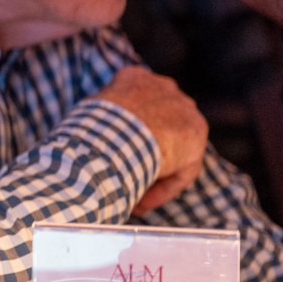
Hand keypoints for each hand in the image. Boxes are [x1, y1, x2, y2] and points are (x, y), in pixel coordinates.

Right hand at [93, 66, 206, 210]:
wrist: (113, 135)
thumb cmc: (89, 126)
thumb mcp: (85, 115)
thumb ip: (97, 116)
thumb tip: (88, 133)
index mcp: (134, 78)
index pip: (135, 103)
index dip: (124, 130)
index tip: (111, 152)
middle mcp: (163, 87)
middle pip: (159, 122)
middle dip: (146, 148)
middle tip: (127, 172)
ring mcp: (183, 107)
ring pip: (173, 145)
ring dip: (156, 170)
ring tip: (133, 194)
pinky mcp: (196, 132)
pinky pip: (182, 166)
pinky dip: (163, 186)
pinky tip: (141, 203)